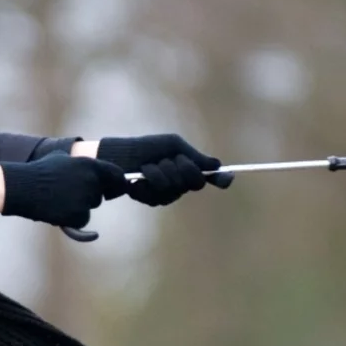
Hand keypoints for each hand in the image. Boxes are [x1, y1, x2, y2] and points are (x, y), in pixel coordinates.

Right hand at [0, 153, 128, 227]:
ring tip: (58, 199)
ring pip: (90, 206)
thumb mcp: (62, 157)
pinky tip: (58, 211)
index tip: (114, 188)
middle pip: (100, 194)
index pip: (116, 174)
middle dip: (89, 195)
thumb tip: (91, 164)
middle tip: (70, 193)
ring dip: (79, 206)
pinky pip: (83, 221)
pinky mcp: (78, 215)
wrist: (24, 187)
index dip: (116, 182)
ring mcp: (86, 198)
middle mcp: (92, 181)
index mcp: (90, 164)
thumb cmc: (40, 170)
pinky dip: (73, 220)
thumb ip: (80, 162)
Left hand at [94, 133, 233, 206]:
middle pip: (194, 183)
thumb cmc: (146, 147)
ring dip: (158, 173)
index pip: (209, 177)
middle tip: (167, 159)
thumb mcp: (172, 145)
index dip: (220, 178)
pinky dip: (145, 181)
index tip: (227, 178)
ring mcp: (166, 194)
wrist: (119, 155)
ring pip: (173, 188)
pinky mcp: (150, 200)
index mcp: (188, 169)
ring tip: (146, 166)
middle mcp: (180, 184)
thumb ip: (193, 156)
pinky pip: (155, 195)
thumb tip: (218, 164)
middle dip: (180, 168)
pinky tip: (137, 177)